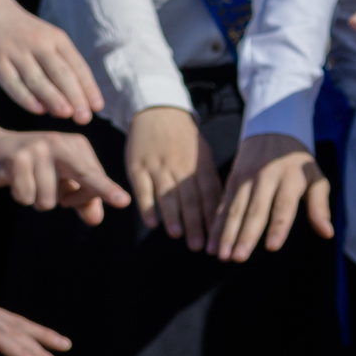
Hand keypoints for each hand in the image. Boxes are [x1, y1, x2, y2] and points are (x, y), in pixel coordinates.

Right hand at [0, 0, 102, 123]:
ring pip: (38, 79)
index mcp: (56, 39)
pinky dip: (26, 97)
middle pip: (61, 73)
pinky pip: (13, 82)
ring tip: (66, 114)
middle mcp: (38, 44)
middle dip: (75, 96)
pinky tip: (38, 109)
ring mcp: (16, 52)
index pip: (77, 66)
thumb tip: (73, 100)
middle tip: (85, 117)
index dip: (88, 87)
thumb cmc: (21, 32)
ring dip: (53, 97)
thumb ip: (58, 65)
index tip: (97, 107)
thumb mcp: (45, 39)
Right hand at [0, 118, 128, 226]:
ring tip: (29, 182)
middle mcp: (59, 142)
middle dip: (94, 193)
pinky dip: (21, 196)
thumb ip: (80, 199)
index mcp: (75, 145)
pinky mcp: (17, 158)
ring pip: (49, 199)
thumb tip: (95, 219)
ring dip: (38, 201)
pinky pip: (27, 196)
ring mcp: (37, 148)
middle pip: (84, 176)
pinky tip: (15, 181)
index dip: (102, 193)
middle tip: (120, 202)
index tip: (123, 201)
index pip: (94, 175)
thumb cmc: (32, 168)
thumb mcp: (59, 182)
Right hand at [124, 106, 221, 249]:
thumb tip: (218, 209)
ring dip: (173, 216)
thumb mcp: (202, 152)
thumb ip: (208, 178)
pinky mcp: (137, 166)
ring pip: (166, 194)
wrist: (157, 109)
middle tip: (198, 246)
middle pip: (189, 197)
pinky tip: (152, 222)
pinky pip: (143, 189)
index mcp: (199, 163)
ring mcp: (157, 165)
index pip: (209, 193)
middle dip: (195, 223)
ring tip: (177, 235)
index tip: (216, 237)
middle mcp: (179, 165)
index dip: (212, 216)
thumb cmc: (183, 137)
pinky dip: (148, 206)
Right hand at [212, 133, 331, 262]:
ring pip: (234, 209)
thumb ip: (320, 206)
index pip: (283, 206)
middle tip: (238, 258)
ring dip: (226, 234)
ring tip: (221, 255)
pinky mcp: (231, 180)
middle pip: (254, 210)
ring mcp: (245, 178)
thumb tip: (327, 233)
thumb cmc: (298, 162)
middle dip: (245, 235)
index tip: (272, 247)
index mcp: (289, 178)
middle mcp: (265, 177)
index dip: (278, 227)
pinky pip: (222, 205)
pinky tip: (211, 244)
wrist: (272, 128)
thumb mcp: (315, 178)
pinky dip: (215, 225)